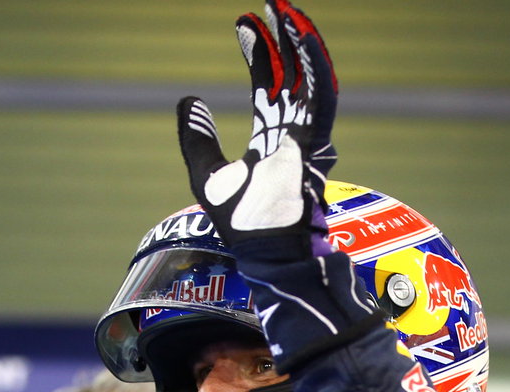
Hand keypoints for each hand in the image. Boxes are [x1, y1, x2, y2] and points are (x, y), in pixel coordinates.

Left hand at [176, 0, 336, 255]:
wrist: (262, 249)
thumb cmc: (241, 222)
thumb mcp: (208, 174)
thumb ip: (198, 138)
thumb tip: (188, 101)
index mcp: (270, 139)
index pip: (267, 86)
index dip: (259, 54)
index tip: (247, 24)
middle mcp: (291, 133)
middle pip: (291, 75)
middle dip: (282, 39)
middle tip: (272, 5)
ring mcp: (305, 137)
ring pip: (308, 80)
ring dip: (300, 44)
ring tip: (286, 11)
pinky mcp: (313, 143)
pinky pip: (320, 98)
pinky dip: (314, 68)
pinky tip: (303, 39)